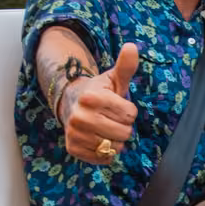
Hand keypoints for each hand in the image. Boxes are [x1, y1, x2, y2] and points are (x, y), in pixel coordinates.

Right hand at [62, 42, 138, 164]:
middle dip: (123, 127)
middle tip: (111, 118)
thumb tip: (133, 47)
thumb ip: (125, 66)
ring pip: (115, 147)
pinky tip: (98, 139)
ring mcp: (75, 133)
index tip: (117, 106)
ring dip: (116, 140)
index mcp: (92, 97)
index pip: (130, 115)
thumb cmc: (99, 92)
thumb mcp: (113, 79)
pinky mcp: (73, 148)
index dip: (128, 111)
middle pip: (125, 133)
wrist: (71, 104)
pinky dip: (106, 152)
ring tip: (105, 128)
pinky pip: (103, 158)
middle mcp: (80, 116)